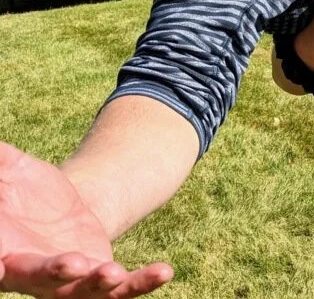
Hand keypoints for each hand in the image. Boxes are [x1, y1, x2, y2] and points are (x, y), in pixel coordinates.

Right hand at [0, 143, 172, 297]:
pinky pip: (122, 289)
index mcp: (2, 249)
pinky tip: (164, 272)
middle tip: (70, 263)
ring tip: (112, 272)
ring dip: (97, 283)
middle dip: (53, 273)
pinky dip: (141, 283)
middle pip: (37, 277)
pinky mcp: (100, 281)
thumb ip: (0, 162)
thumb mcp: (10, 173)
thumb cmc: (21, 192)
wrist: (57, 211)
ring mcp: (67, 283)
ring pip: (81, 290)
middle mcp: (30, 274)